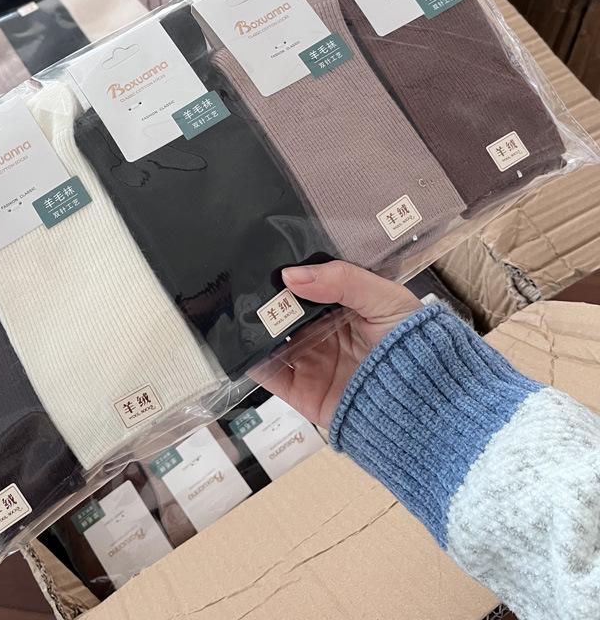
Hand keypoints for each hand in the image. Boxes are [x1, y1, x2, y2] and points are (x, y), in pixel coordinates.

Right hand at [259, 261, 421, 428]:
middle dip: (266, 300)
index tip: (269, 261)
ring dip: (254, 328)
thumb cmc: (415, 346)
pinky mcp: (301, 391)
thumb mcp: (385, 298)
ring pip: (271, 340)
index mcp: (343, 307)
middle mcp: (323, 334)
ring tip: (240, 311)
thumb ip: (344, 280)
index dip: (290, 275)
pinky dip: (251, 360)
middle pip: (284, 313)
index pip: (308, 286)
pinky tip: (243, 344)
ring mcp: (310, 362)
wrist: (425, 403)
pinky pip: (268, 374)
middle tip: (246, 283)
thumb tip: (293, 275)